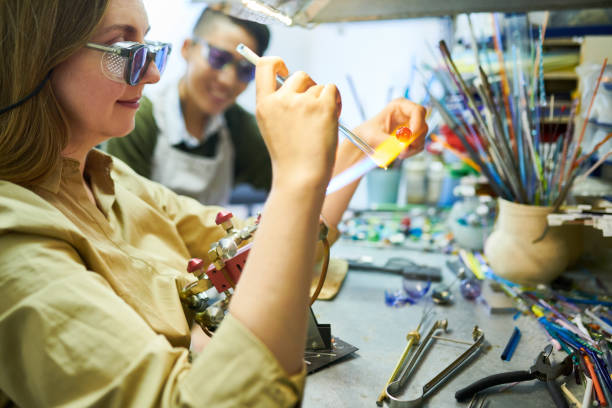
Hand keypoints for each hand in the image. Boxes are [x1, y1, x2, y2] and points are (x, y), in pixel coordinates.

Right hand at [254, 57, 340, 188]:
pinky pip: (332, 90)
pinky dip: (336, 102)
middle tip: (314, 110)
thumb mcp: (273, 128)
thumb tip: (297, 84)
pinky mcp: (323, 106)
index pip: (264, 66)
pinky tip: (331, 120)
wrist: (302, 177)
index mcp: (264, 105)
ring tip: (321, 123)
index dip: (276, 62)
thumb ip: (279, 105)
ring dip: (324, 100)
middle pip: (300, 76)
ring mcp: (302, 102)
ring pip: (319, 87)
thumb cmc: (290, 158)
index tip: (285, 69)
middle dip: (310, 88)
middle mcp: (281, 100)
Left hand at [353, 98, 427, 158]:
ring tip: (398, 153)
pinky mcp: (412, 137)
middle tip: (405, 149)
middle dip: (415, 139)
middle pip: (423, 125)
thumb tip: (405, 148)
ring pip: (422, 137)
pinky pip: (418, 146)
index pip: (418, 111)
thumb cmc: (367, 134)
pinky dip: (411, 152)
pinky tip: (400, 153)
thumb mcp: (375, 137)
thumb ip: (390, 142)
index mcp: (399, 106)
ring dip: (412, 148)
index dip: (418, 124)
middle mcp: (408, 114)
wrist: (364, 142)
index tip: (410, 138)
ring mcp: (411, 126)